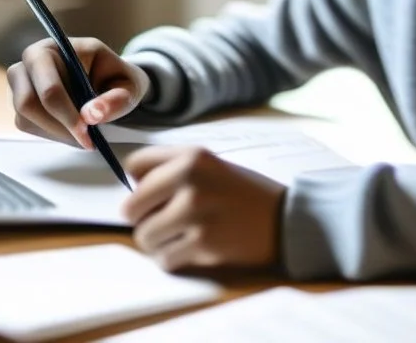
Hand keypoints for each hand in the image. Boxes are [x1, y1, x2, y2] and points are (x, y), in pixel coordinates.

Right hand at [7, 37, 150, 148]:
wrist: (108, 81)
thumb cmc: (116, 78)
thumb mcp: (129, 86)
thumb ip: (116, 99)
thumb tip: (91, 115)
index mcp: (54, 47)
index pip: (49, 85)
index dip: (65, 112)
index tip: (87, 131)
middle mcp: (30, 62)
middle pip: (27, 102)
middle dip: (59, 126)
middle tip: (87, 140)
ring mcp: (20, 82)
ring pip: (25, 117)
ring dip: (56, 132)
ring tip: (84, 134)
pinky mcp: (20, 102)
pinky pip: (27, 125)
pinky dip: (51, 134)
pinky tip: (72, 130)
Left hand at [121, 146, 285, 271]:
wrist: (286, 220)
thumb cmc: (243, 193)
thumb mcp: (210, 165)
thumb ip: (171, 167)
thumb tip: (130, 182)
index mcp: (191, 157)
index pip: (134, 165)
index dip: (139, 183)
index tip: (152, 194)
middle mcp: (190, 181)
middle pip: (131, 207)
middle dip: (144, 218)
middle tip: (165, 221)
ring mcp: (195, 214)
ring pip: (144, 237)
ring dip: (158, 242)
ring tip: (181, 236)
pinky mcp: (203, 244)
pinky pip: (164, 259)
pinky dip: (174, 258)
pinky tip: (193, 249)